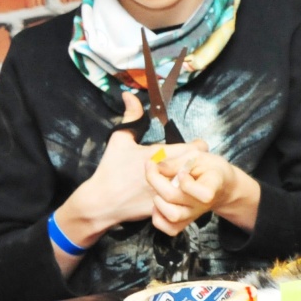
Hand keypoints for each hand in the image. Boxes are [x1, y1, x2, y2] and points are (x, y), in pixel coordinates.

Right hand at [63, 94, 198, 234]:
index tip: (193, 147)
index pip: (197, 148)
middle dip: (197, 163)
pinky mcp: (167, 206)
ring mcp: (169, 191)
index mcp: (162, 154)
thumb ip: (130, 116)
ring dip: (192, 179)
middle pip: (199, 165)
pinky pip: (185, 200)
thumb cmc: (111, 169)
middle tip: (191, 163)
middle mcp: (169, 172)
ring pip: (195, 183)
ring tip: (186, 178)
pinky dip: (185, 196)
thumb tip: (129, 94)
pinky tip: (179, 192)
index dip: (198, 147)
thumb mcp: (119, 140)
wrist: (101, 202)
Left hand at [146, 143, 259, 235]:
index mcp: (212, 185)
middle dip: (156, 180)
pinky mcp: (185, 223)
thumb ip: (177, 161)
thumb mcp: (198, 157)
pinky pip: (169, 229)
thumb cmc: (209, 168)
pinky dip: (158, 218)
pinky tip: (160, 203)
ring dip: (158, 200)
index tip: (181, 172)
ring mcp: (194, 215)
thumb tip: (155, 166)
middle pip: (174, 197)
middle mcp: (203, 204)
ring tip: (159, 189)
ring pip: (172, 216)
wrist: (221, 186)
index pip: (203, 193)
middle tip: (153, 167)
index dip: (186, 183)